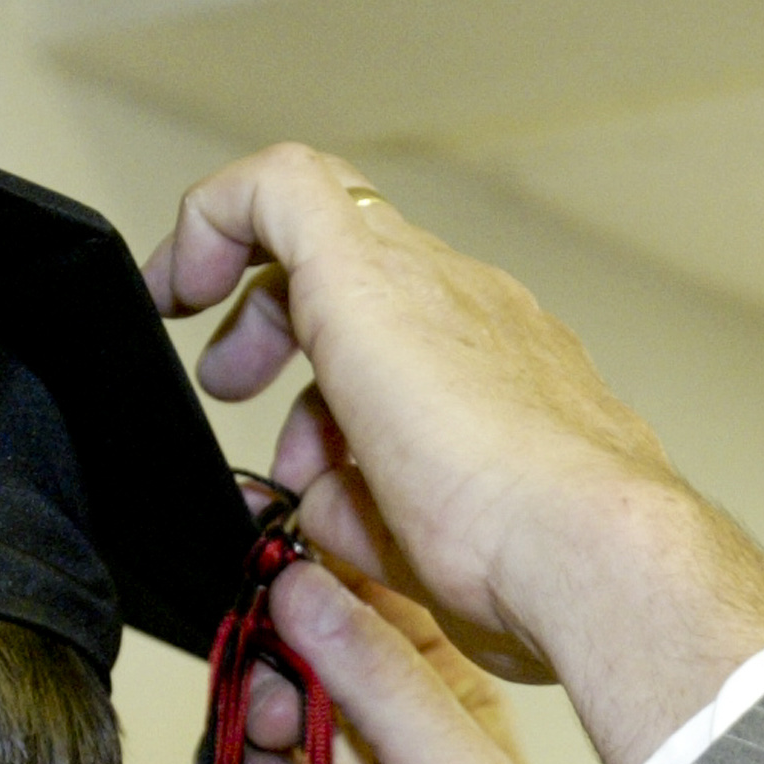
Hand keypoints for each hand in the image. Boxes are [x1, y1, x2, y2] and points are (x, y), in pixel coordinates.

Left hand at [145, 143, 763, 763]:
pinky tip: (179, 283)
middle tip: (236, 394)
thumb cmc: (534, 575)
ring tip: (221, 383)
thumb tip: (317, 508)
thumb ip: (372, 518)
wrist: (584, 543)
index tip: (293, 425)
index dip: (344, 371)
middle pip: (368, 287)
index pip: (418, 342)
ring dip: (260, 311)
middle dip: (289, 336)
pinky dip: (219, 217)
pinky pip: (280, 188)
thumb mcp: (430, 557)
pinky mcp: (367, 263)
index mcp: (510, 377)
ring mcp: (433, 281)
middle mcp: (481, 312)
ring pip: (329, 244)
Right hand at [154, 561, 642, 763]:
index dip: (307, 584)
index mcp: (431, 714)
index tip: (265, 558)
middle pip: (273, 669)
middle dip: (265, 692)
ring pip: (224, 745)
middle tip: (280, 722)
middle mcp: (362, 755)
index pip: (358, 614)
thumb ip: (382, 677)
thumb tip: (304, 584)